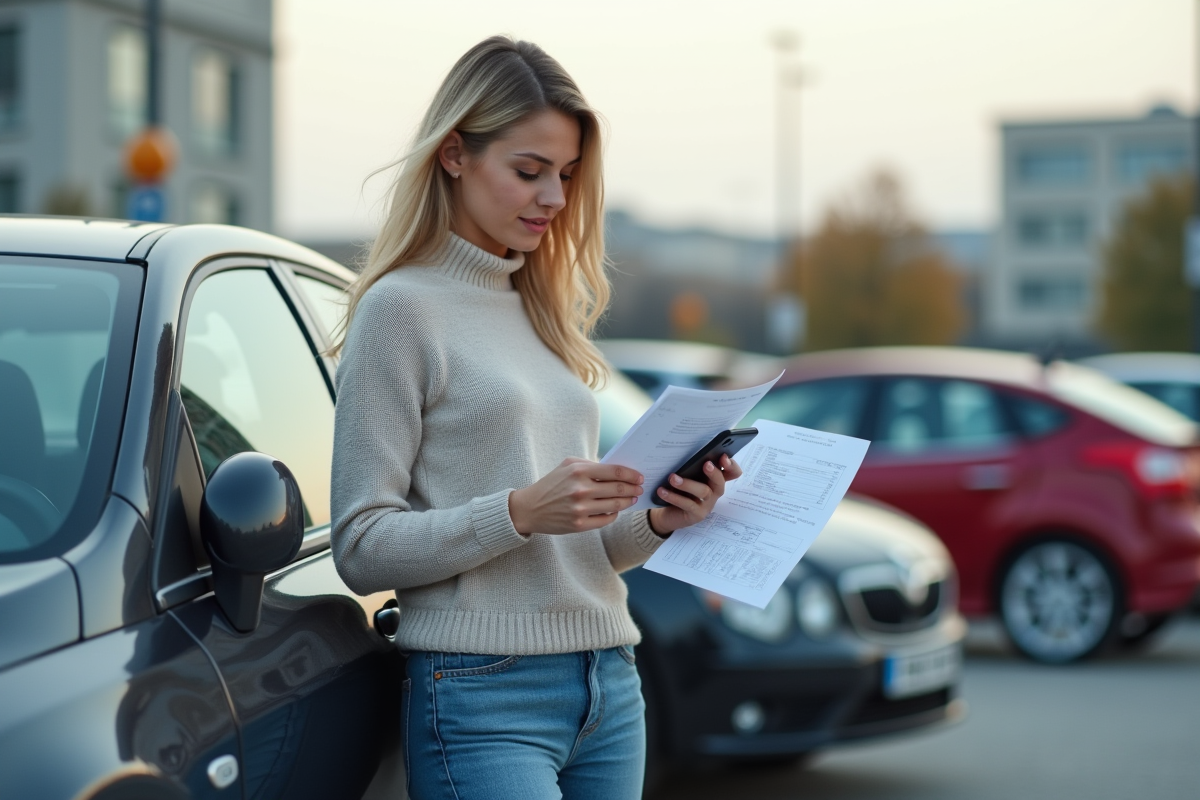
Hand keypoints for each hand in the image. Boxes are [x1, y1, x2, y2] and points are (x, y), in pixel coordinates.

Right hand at [509, 458, 644, 534]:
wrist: (529, 508)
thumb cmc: (551, 484)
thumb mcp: (567, 465)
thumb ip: (590, 464)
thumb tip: (616, 469)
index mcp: (578, 471)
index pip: (614, 471)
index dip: (631, 474)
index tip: (639, 477)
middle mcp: (581, 490)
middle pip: (618, 489)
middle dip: (633, 489)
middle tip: (639, 489)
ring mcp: (580, 508)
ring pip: (615, 505)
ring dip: (627, 502)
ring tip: (631, 500)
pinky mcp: (579, 524)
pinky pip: (606, 520)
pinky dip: (614, 514)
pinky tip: (615, 510)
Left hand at [648, 454, 742, 535]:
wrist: (668, 513)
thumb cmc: (680, 490)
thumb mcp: (687, 476)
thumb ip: (691, 466)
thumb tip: (683, 451)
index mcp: (715, 479)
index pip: (732, 472)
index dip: (731, 465)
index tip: (723, 457)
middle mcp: (714, 492)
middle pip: (720, 482)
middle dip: (715, 472)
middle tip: (706, 464)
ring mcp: (707, 505)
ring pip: (703, 492)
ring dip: (687, 483)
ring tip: (672, 478)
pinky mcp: (697, 515)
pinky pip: (687, 504)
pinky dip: (674, 497)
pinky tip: (662, 491)